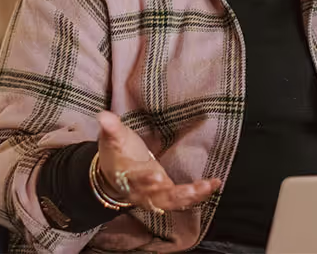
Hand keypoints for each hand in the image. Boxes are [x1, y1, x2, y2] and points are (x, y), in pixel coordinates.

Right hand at [96, 111, 220, 211]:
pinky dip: (198, 195)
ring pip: (172, 201)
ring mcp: (154, 196)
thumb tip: (103, 115)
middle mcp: (141, 191)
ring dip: (191, 197)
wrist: (114, 177)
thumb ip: (111, 128)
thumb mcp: (112, 139)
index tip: (155, 175)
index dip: (144, 178)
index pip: (134, 178)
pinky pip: (182, 200)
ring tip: (207, 187)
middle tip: (193, 189)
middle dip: (175, 194)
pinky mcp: (166, 196)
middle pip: (156, 196)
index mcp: (126, 175)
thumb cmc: (117, 154)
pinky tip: (213, 185)